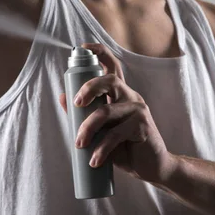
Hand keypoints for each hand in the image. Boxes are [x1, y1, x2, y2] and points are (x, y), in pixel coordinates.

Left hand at [59, 43, 170, 183]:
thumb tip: (62, 96)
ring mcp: (138, 110)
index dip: (99, 52)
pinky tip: (95, 160)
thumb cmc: (125, 147)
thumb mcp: (101, 131)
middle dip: (89, 87)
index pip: (112, 66)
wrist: (152, 167)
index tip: (82, 47)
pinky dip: (101, 149)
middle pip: (111, 80)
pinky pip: (115, 134)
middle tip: (75, 103)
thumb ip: (84, 115)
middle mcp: (131, 97)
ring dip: (88, 127)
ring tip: (80, 144)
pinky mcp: (142, 126)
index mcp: (121, 94)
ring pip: (107, 111)